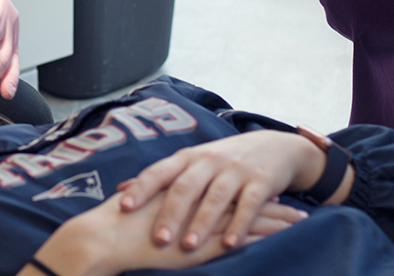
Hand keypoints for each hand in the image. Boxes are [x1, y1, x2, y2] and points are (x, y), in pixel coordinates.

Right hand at [31, 190, 306, 275]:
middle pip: (238, 192)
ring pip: (249, 210)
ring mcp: (203, 215)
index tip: (256, 184)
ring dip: (277, 215)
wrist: (107, 236)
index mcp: (179, 187)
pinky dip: (268, 231)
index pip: (216, 184)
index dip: (237, 184)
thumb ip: (149, 202)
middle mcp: (196, 196)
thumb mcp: (137, 208)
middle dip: (265, 195)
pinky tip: (287, 234)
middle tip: (287, 195)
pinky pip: (246, 232)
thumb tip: (149, 204)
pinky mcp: (208, 237)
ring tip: (301, 217)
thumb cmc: (113, 227)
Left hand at [116, 130, 322, 250]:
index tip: (123, 207)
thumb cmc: (221, 160)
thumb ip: (159, 176)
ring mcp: (234, 171)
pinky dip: (238, 226)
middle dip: (170, 214)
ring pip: (214, 198)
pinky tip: (229, 244)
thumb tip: (120, 188)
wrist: (273, 146)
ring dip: (201, 224)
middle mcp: (208, 161)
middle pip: (185, 187)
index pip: (158, 172)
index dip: (141, 189)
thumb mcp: (190, 162)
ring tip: (188, 247)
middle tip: (158, 239)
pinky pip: (248, 205)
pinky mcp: (260, 182)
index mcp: (186, 157)